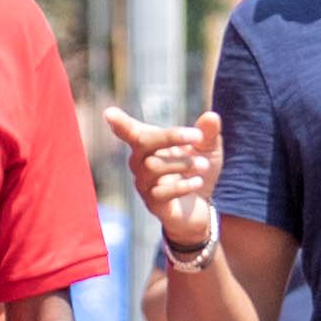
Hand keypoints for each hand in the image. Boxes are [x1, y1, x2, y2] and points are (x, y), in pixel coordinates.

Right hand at [101, 105, 223, 253]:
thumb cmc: (199, 170)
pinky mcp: (153, 204)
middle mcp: (140, 162)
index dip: (120, 123)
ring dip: (183, 163)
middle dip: (171, 136)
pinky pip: (161, 192)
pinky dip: (182, 185)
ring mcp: (144, 184)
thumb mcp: (209, 149)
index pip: (131, 132)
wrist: (202, 207)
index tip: (109, 113)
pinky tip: (197, 182)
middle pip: (144, 142)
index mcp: (150, 145)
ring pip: (153, 167)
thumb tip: (211, 117)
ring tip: (203, 165)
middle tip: (198, 136)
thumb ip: (208, 134)